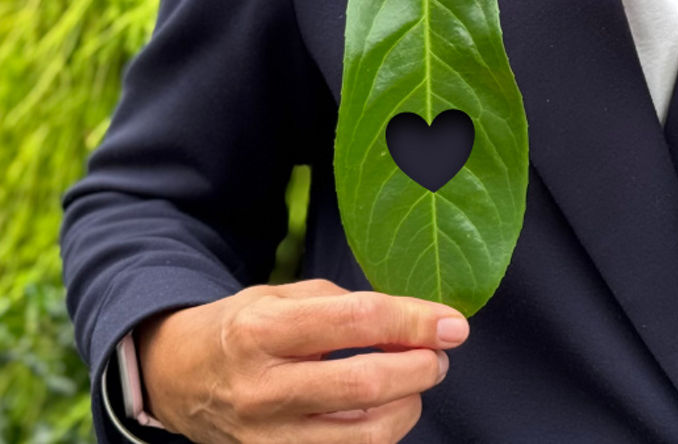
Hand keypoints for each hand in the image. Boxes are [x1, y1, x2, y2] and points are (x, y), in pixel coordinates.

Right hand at [136, 279, 467, 443]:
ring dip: (407, 407)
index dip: (415, 322)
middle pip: (365, 386)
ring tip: (413, 383)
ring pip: (364, 436)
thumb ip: (349, 305)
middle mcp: (261, 388)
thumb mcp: (283, 296)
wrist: (176, 378)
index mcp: (262, 329)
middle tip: (437, 355)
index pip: (357, 322)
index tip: (453, 325)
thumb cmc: (242, 329)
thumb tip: (416, 323)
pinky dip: (379, 435)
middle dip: (419, 369)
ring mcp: (265, 438)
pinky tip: (383, 412)